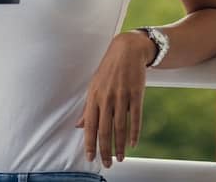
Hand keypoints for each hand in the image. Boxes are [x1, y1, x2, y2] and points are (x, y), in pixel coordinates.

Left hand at [76, 31, 152, 167]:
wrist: (126, 51)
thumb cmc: (108, 70)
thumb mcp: (93, 87)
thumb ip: (88, 108)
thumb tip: (79, 125)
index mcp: (93, 97)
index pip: (89, 125)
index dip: (89, 143)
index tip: (90, 157)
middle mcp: (106, 98)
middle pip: (104, 130)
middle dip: (105, 149)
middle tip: (107, 164)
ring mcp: (121, 96)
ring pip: (120, 127)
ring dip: (120, 145)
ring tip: (120, 158)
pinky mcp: (136, 94)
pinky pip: (135, 117)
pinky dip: (134, 133)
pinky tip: (133, 144)